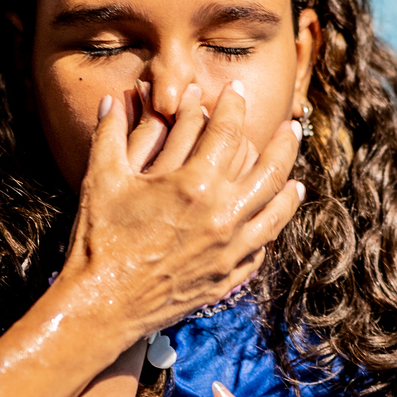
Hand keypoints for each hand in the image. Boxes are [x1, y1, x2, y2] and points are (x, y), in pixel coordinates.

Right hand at [57, 83, 302, 343]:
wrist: (103, 305)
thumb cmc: (99, 239)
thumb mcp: (100, 179)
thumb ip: (110, 134)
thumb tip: (110, 101)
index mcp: (193, 184)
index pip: (227, 131)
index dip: (234, 106)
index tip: (237, 92)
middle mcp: (221, 215)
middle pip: (270, 170)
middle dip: (283, 144)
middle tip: (291, 127)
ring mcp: (229, 250)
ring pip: (275, 213)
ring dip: (289, 191)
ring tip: (297, 179)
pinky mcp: (226, 278)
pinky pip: (259, 250)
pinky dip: (267, 232)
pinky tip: (268, 225)